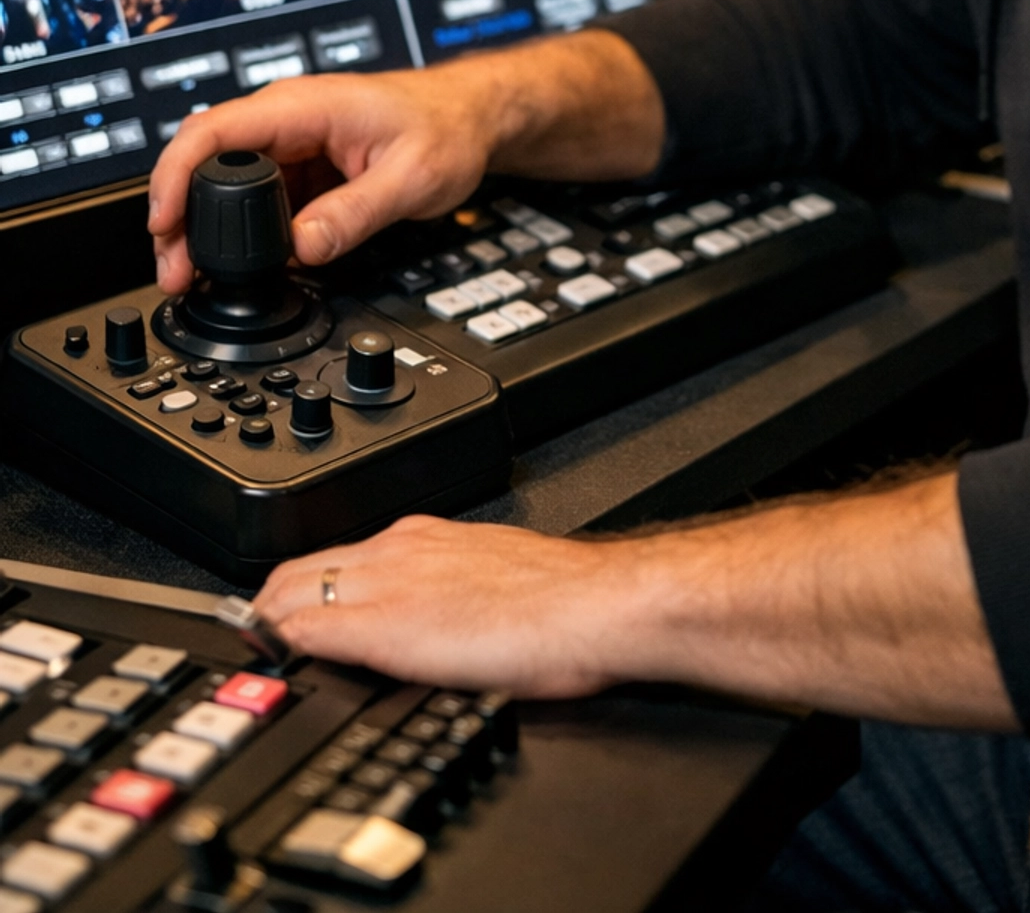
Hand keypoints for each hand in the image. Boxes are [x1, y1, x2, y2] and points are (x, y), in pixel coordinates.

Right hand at [147, 67, 502, 295]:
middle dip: (178, 213)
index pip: (215, 130)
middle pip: (206, 158)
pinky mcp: (301, 165)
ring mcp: (292, 141)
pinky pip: (254, 195)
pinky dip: (237, 230)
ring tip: (191, 274)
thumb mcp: (411, 177)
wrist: (473, 116)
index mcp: (305, 105)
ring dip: (203, 226)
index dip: (176, 174)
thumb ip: (355, 213)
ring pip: (224, 180)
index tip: (164, 222)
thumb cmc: (448, 128)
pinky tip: (234, 262)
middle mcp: (288, 117)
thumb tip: (302, 247)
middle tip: (174, 269)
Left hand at [254, 476, 1015, 729]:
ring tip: (264, 645)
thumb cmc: (575, 602)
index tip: (283, 612)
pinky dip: (291, 642)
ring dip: (275, 616)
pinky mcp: (393, 624)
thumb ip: (461, 584)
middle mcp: (406, 547)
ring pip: (298, 587)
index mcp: (431, 536)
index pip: (336, 553)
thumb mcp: (502, 577)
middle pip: (302, 566)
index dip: (299, 584)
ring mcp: (396, 581)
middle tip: (257, 631)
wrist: (607, 604)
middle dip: (271, 598)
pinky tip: (287, 659)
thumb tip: (450, 609)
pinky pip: (313, 627)